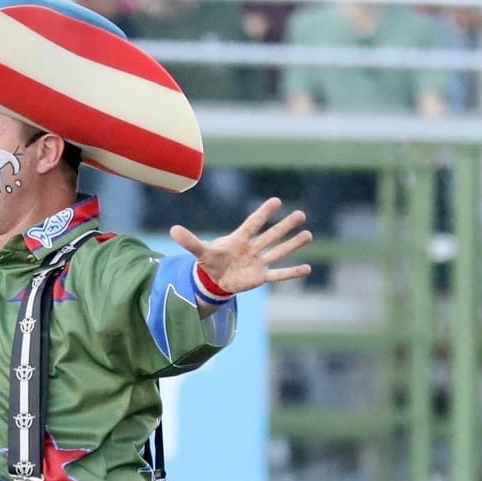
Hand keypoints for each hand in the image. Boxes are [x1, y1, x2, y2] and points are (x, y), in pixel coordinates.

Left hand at [170, 197, 312, 294]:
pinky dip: (292, 273)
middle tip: (301, 214)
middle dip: (285, 226)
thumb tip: (173, 230)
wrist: (216, 279)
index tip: (277, 201)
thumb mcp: (200, 251)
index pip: (253, 224)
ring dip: (293, 245)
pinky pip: (279, 274)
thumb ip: (189, 241)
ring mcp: (259, 262)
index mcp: (239, 238)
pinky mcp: (261, 277)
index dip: (263, 214)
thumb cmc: (211, 260)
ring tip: (308, 235)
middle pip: (271, 235)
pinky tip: (307, 268)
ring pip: (278, 252)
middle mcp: (252, 248)